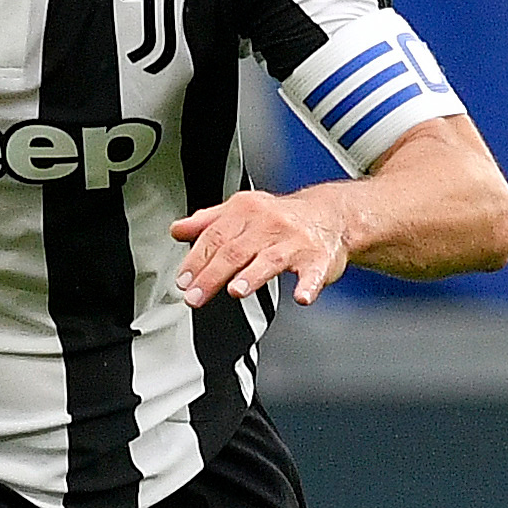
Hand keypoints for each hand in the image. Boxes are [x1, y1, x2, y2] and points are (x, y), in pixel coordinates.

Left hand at [171, 189, 351, 307]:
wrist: (329, 215)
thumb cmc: (280, 217)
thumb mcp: (241, 210)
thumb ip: (208, 222)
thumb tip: (177, 230)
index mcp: (246, 211)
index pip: (215, 236)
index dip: (196, 260)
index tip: (183, 280)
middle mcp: (270, 224)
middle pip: (236, 251)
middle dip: (212, 275)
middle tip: (195, 296)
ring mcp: (295, 242)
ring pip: (270, 259)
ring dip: (252, 276)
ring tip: (236, 290)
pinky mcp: (318, 260)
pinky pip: (313, 274)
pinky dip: (308, 286)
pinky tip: (301, 297)